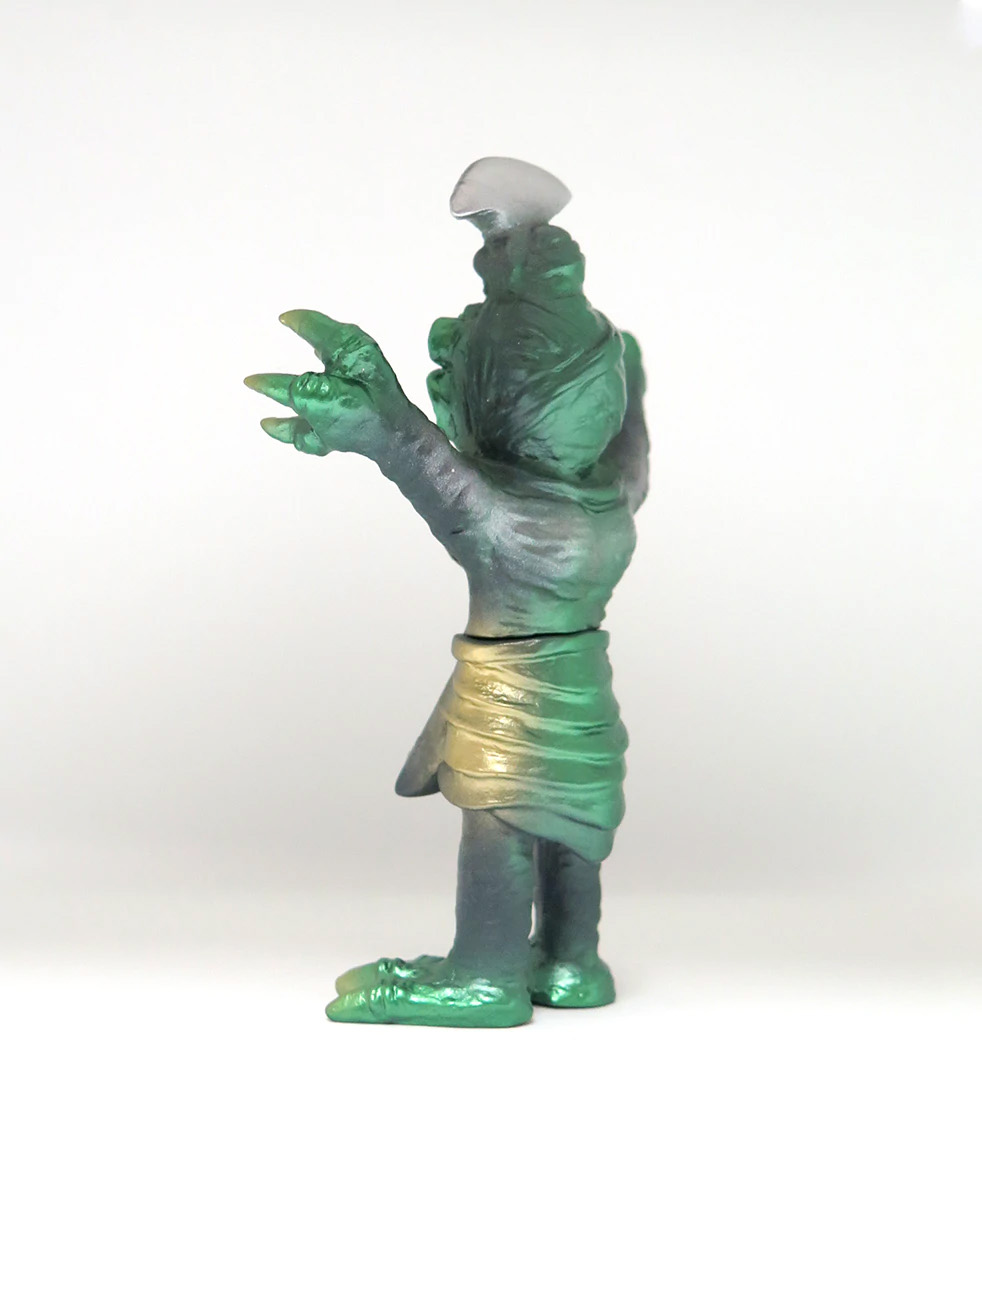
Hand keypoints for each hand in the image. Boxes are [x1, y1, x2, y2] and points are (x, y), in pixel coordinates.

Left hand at [244, 310, 406, 454]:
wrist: (399, 434)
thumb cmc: (379, 391)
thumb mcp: (355, 348)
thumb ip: (320, 332)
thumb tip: (289, 319)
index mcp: (312, 394)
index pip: (290, 373)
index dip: (288, 352)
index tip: (283, 321)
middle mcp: (312, 417)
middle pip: (288, 398)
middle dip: (270, 387)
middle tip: (252, 382)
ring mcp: (323, 434)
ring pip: (295, 429)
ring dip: (281, 425)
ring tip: (266, 423)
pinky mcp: (336, 443)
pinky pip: (312, 444)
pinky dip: (303, 439)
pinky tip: (299, 437)